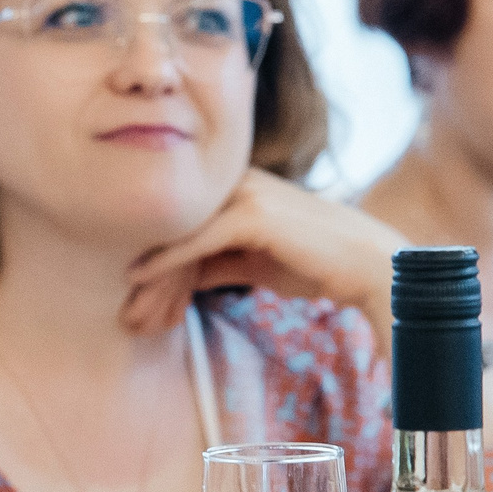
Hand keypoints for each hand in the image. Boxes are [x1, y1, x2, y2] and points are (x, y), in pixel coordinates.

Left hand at [119, 168, 403, 355]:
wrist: (367, 265)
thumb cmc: (316, 263)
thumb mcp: (254, 262)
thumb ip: (218, 261)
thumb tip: (184, 276)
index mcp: (236, 187)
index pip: (183, 220)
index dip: (156, 258)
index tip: (133, 293)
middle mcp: (236, 181)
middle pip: (174, 223)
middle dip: (147, 268)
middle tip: (124, 309)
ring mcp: (245, 193)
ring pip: (180, 231)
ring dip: (150, 270)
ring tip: (128, 306)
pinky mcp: (252, 213)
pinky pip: (196, 238)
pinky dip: (164, 260)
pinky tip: (137, 277)